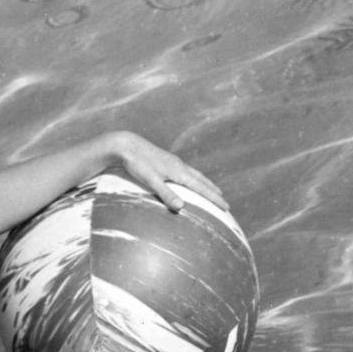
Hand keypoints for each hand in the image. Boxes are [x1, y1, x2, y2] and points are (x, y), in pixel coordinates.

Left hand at [106, 132, 228, 212]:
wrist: (126, 145)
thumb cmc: (137, 164)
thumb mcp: (151, 181)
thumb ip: (166, 194)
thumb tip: (181, 207)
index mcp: (179, 171)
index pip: (202, 188)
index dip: (214, 198)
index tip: (226, 207)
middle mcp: (180, 165)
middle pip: (202, 180)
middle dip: (214, 192)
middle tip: (225, 203)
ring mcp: (173, 161)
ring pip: (195, 174)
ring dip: (206, 184)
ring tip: (214, 190)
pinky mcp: (166, 160)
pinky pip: (187, 171)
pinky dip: (195, 178)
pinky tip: (190, 180)